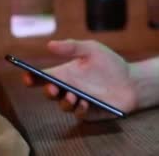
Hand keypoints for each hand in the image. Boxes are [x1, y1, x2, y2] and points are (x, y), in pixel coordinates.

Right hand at [22, 40, 136, 119]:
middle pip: (50, 93)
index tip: (27, 76)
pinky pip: (80, 114)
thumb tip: (50, 44)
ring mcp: (77, 102)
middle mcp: (68, 89)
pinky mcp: (89, 112)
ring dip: (65, 101)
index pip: (42, 78)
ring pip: (63, 105)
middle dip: (48, 91)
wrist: (131, 80)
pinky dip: (80, 109)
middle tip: (52, 87)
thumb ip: (72, 46)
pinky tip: (84, 102)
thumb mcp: (92, 49)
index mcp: (65, 74)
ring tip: (73, 95)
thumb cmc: (110, 64)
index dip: (31, 78)